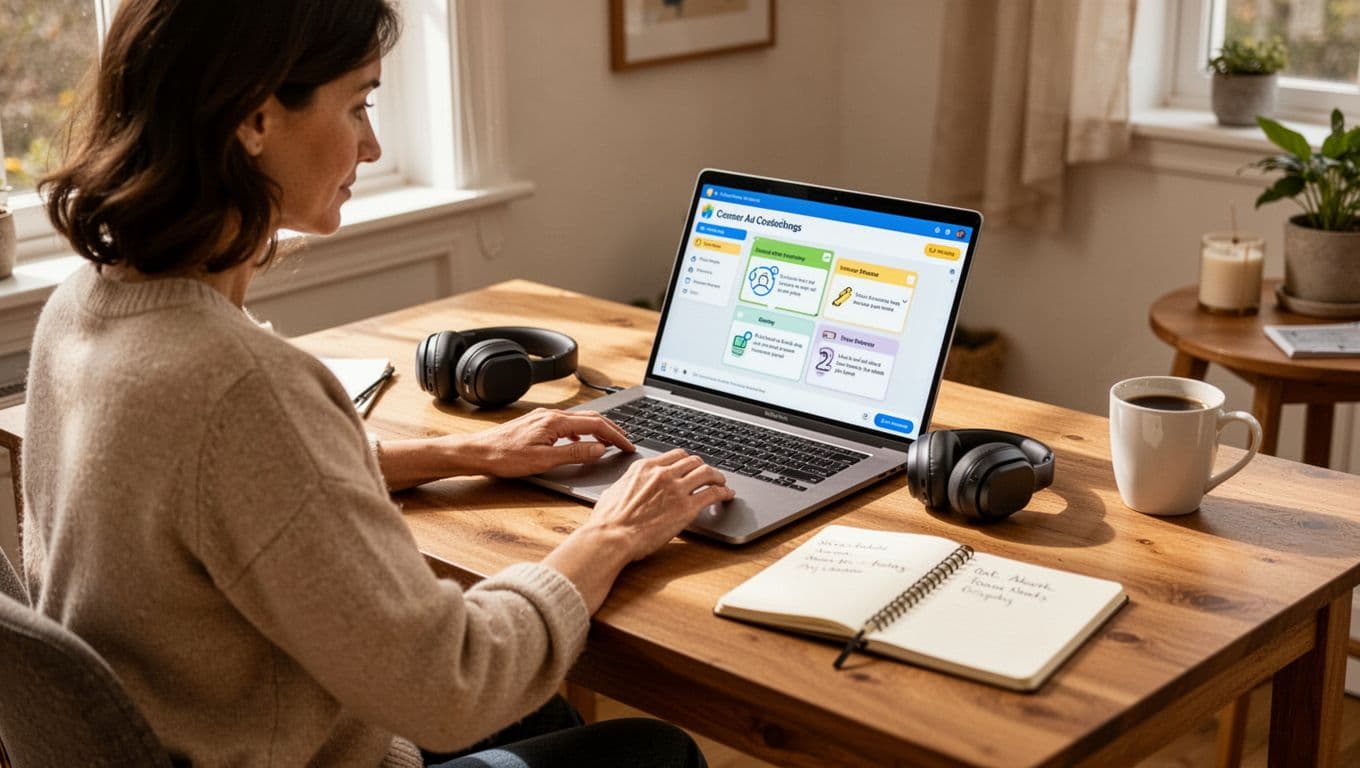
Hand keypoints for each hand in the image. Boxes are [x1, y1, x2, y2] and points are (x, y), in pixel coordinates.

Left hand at [460, 408, 634, 477]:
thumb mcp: (544, 460)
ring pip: (580, 420)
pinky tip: (580, 441)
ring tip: (610, 442)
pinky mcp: (537, 423)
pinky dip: (582, 431)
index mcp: (556, 422)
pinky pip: (567, 424)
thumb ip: (575, 453)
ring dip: (598, 430)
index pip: (596, 425)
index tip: (628, 446)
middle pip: (591, 418)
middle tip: (626, 443)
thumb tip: (599, 448)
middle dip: (612, 430)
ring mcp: (543, 418)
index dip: (616, 436)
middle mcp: (551, 415)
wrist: (477, 452)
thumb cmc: (505, 457)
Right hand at [585, 449, 735, 562]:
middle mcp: (663, 473)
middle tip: (709, 474)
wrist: (612, 536)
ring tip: (722, 483)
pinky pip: (713, 493)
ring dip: (717, 476)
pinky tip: (727, 495)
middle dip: (703, 467)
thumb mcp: (614, 491)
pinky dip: (724, 492)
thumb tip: (626, 487)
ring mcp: (676, 489)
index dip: (687, 461)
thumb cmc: (608, 520)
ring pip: (706, 473)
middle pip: (693, 461)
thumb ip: (627, 484)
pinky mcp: (687, 507)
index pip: (675, 455)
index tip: (692, 466)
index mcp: (645, 467)